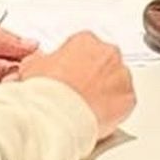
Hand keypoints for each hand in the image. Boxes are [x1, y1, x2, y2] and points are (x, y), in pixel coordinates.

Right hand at [15, 32, 134, 142]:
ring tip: (86, 107)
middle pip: (104, 62)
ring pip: (117, 81)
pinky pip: (124, 101)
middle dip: (93, 76)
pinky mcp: (129, 98)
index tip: (70, 76)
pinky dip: (114, 109)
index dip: (75, 64)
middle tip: (79, 93)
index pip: (85, 48)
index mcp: (86, 41)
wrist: (56, 118)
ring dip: (105, 91)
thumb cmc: (46, 93)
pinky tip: (97, 116)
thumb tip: (39, 63)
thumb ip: (40, 60)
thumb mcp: (31, 67)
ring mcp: (121, 75)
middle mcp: (108, 53)